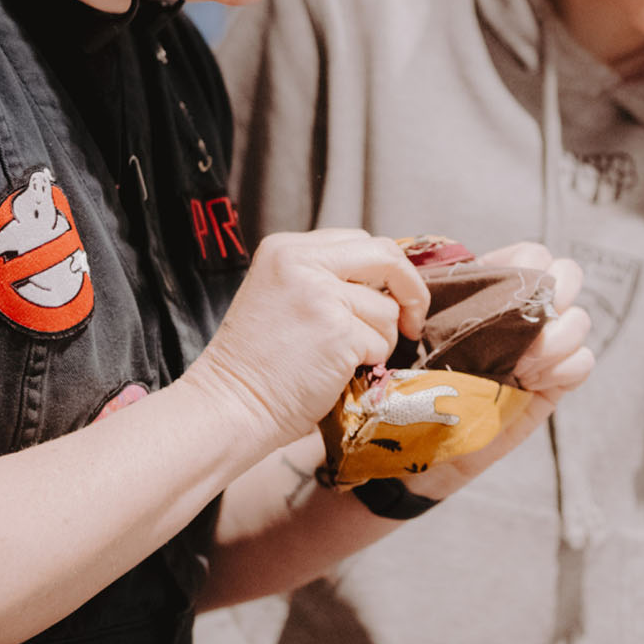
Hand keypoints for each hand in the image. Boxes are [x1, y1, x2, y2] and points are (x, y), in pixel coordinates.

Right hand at [184, 229, 428, 454]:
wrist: (231, 404)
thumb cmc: (256, 362)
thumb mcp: (280, 294)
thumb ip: (323, 278)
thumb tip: (386, 283)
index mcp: (285, 249)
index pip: (359, 239)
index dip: (384, 269)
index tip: (392, 296)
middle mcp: (302, 262)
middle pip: (384, 256)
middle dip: (410, 289)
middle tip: (412, 320)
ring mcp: (321, 295)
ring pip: (386, 308)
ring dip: (379, 338)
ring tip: (344, 358)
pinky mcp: (339, 332)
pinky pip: (381, 342)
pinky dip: (369, 362)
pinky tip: (338, 371)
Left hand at [421, 243, 593, 493]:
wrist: (419, 434)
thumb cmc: (411, 376)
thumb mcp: (418, 328)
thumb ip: (435, 293)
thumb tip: (436, 269)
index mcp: (493, 289)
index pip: (532, 256)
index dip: (529, 265)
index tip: (506, 295)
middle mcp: (524, 313)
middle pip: (568, 275)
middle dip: (556, 294)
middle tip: (528, 325)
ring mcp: (544, 348)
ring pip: (579, 320)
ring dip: (555, 340)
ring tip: (521, 365)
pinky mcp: (555, 382)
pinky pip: (583, 362)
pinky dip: (563, 369)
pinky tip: (531, 383)